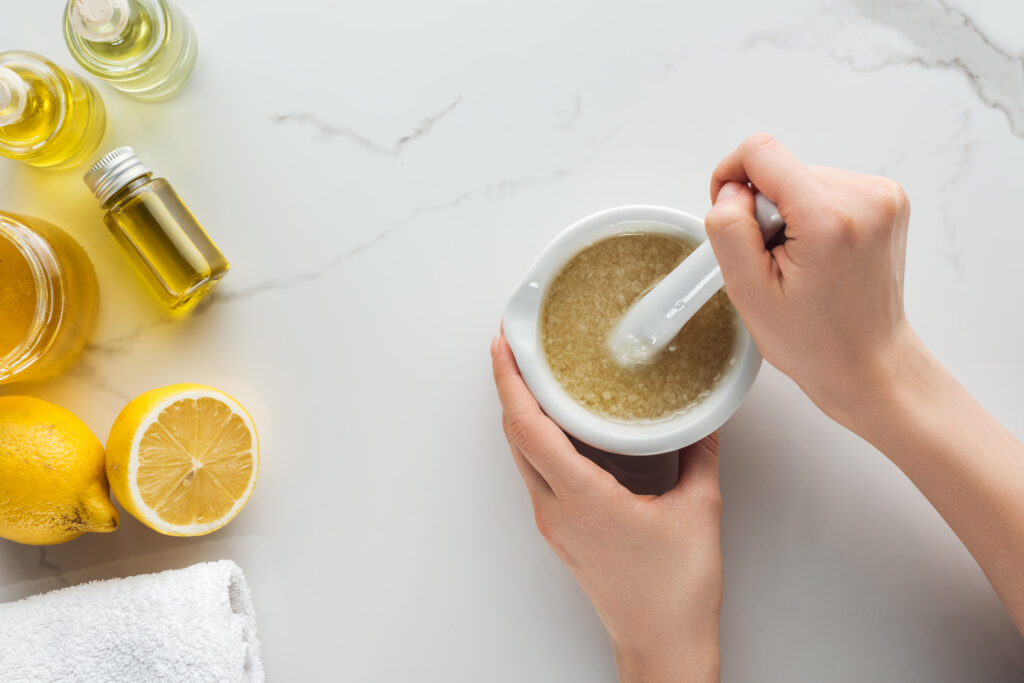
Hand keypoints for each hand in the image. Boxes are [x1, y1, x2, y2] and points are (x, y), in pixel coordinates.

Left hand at [491, 334, 721, 682]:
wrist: (662, 644)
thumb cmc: (676, 593)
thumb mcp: (700, 510)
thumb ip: (701, 454)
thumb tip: (702, 419)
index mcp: (582, 499)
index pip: (529, 428)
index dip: (510, 382)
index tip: (504, 346)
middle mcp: (556, 510)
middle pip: (515, 437)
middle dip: (509, 388)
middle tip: (517, 348)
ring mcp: (554, 523)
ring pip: (523, 456)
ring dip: (522, 414)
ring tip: (534, 378)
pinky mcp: (562, 533)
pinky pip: (539, 475)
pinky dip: (539, 441)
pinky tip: (560, 427)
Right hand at [705, 134, 911, 424]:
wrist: (868, 361)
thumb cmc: (814, 339)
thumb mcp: (748, 291)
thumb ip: (729, 229)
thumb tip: (731, 189)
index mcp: (830, 219)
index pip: (761, 152)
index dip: (731, 178)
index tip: (734, 217)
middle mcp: (866, 197)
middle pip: (782, 169)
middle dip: (767, 211)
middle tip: (777, 262)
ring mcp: (883, 195)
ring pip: (802, 179)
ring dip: (790, 216)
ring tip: (802, 263)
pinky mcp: (887, 198)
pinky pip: (826, 188)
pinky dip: (812, 216)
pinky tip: (820, 255)